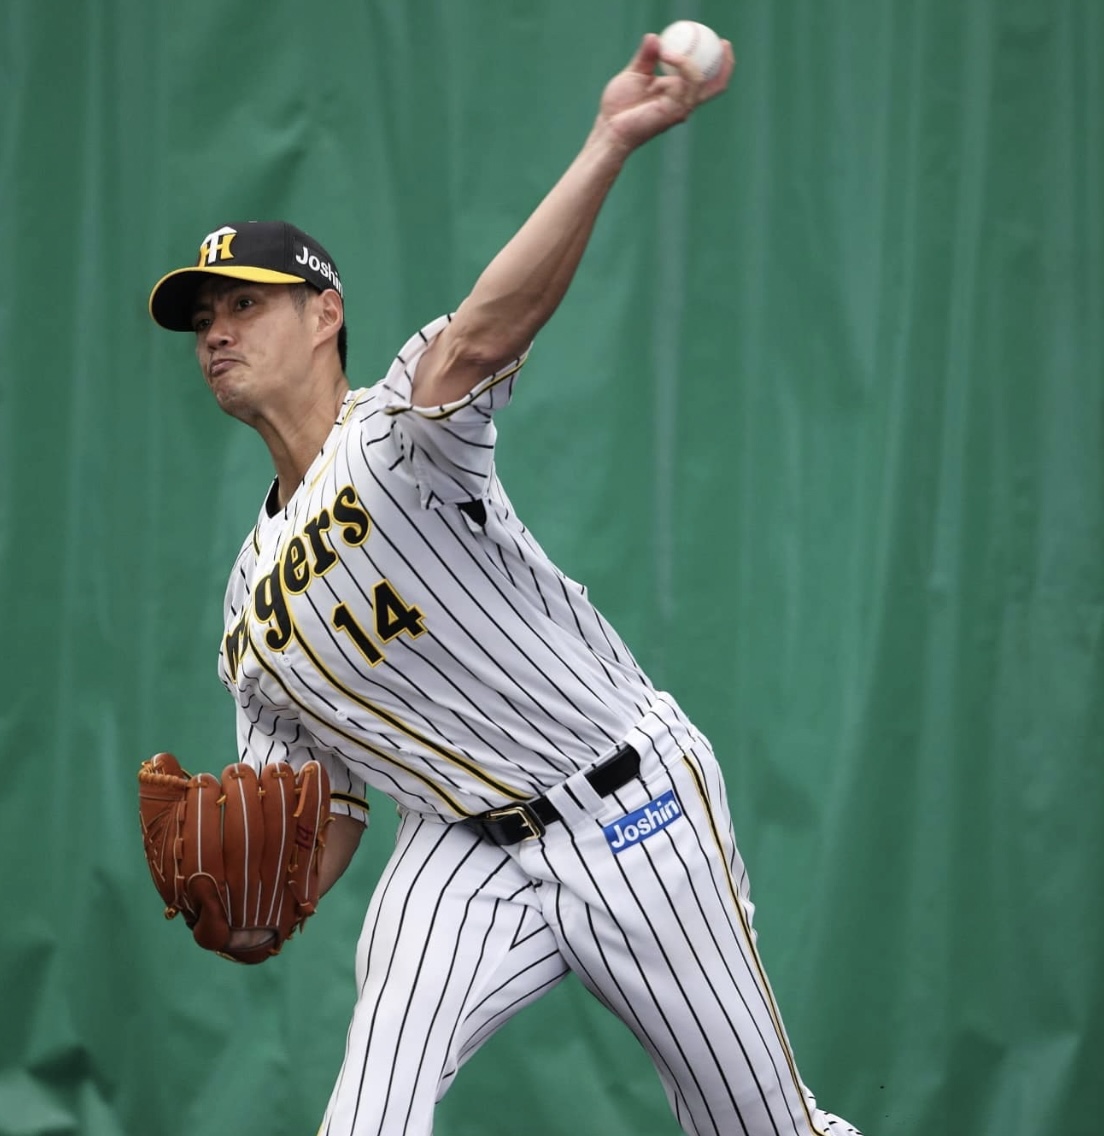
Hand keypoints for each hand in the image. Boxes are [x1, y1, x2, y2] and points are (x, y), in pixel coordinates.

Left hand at [595, 32, 733, 155]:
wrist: (610, 127)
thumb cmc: (620, 106)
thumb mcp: (635, 74)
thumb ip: (647, 57)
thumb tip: (654, 37)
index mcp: (677, 93)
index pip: (705, 78)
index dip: (716, 61)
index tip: (714, 39)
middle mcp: (684, 102)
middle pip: (717, 85)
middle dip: (726, 64)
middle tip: (724, 42)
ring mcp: (681, 108)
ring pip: (701, 80)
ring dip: (689, 59)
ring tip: (667, 50)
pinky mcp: (675, 111)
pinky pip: (687, 83)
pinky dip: (681, 64)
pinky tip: (667, 55)